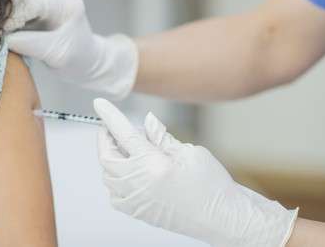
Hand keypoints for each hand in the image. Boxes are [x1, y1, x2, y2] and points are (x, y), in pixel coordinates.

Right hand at [5, 0, 137, 99]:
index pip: (32, 3)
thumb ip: (29, 44)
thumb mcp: (55, 54)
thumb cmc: (78, 60)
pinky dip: (7, 16)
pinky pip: (18, 5)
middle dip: (3, 12)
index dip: (11, 16)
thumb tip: (2, 39)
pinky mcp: (40, 5)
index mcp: (67, 5)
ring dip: (3, 13)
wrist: (89, 62)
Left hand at [94, 98, 297, 246]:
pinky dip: (116, 182)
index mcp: (154, 165)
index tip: (99, 104)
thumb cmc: (214, 187)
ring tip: (126, 150)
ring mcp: (137, 201)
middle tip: (111, 129)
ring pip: (108, 176)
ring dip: (111, 159)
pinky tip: (130, 175)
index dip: (109, 116)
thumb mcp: (191, 153)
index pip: (123, 134)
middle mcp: (140, 184)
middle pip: (107, 156)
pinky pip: (115, 196)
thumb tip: (147, 121)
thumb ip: (162, 138)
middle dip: (105, 138)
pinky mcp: (139, 213)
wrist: (225, 220)